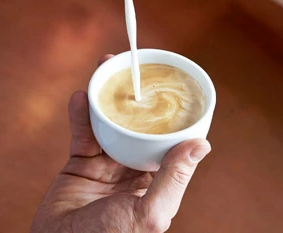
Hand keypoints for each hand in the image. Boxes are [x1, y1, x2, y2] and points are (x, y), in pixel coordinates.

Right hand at [31, 56, 210, 232]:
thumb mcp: (149, 212)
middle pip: (136, 127)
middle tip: (131, 70)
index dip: (168, 116)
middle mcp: (133, 172)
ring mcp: (106, 166)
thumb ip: (173, 178)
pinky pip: (82, 133)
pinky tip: (80, 98)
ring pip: (108, 124)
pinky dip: (80, 115)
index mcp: (156, 185)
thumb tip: (202, 145)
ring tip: (104, 71)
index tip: (170, 88)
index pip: (167, 144)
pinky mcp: (80, 164)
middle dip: (134, 99)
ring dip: (106, 99)